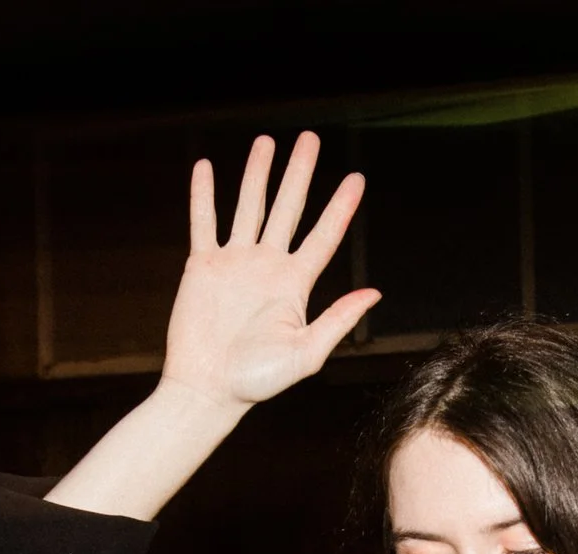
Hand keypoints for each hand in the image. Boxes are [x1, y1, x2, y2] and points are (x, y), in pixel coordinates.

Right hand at [160, 132, 379, 411]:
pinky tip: (206, 167)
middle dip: (299, 174)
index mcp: (294, 284)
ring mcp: (235, 263)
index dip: (340, 208)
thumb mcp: (306, 352)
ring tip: (266, 142)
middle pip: (288, 209)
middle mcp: (267, 266)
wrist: (208, 389)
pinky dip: (203, 195)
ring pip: (248, 207)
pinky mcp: (203, 266)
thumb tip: (374, 293)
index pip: (323, 236)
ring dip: (257, 174)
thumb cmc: (258, 380)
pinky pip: (203, 222)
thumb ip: (338, 320)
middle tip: (310, 139)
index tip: (356, 179)